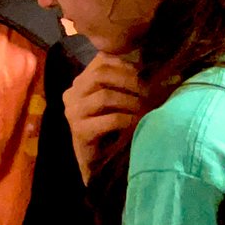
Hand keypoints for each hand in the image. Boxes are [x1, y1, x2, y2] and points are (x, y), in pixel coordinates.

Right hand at [63, 56, 143, 184]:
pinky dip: (129, 119)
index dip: (126, 64)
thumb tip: (153, 66)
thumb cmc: (110, 130)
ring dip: (132, 101)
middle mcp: (71, 94)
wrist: (97, 165)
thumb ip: (122, 83)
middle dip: (131, 81)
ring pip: (105, 95)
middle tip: (151, 92)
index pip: (101, 60)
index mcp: (80, 82)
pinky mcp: (79, 131)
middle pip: (101, 74)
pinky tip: (139, 123)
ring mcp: (72, 112)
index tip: (147, 74)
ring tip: (148, 108)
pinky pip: (109, 119)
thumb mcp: (115, 101)